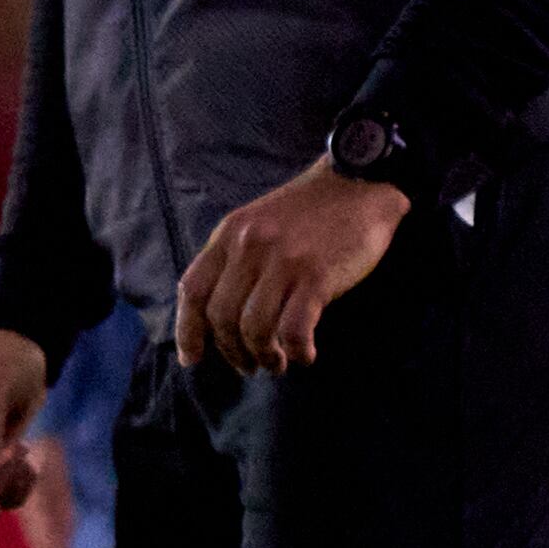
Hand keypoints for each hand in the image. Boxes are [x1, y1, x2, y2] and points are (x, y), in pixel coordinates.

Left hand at [173, 159, 403, 372]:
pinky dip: (297, 352)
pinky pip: (294, 330)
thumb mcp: (259, 223)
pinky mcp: (317, 275)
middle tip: (249, 366)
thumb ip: (237, 258)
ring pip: (255, 329)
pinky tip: (305, 355)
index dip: (187, 330)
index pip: (192, 290)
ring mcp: (283, 262)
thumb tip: (220, 314)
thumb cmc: (311, 211)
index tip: (191, 358)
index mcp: (230, 235)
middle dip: (232, 352)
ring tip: (278, 363)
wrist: (361, 181)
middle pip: (221, 317)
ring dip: (264, 356)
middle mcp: (249, 248)